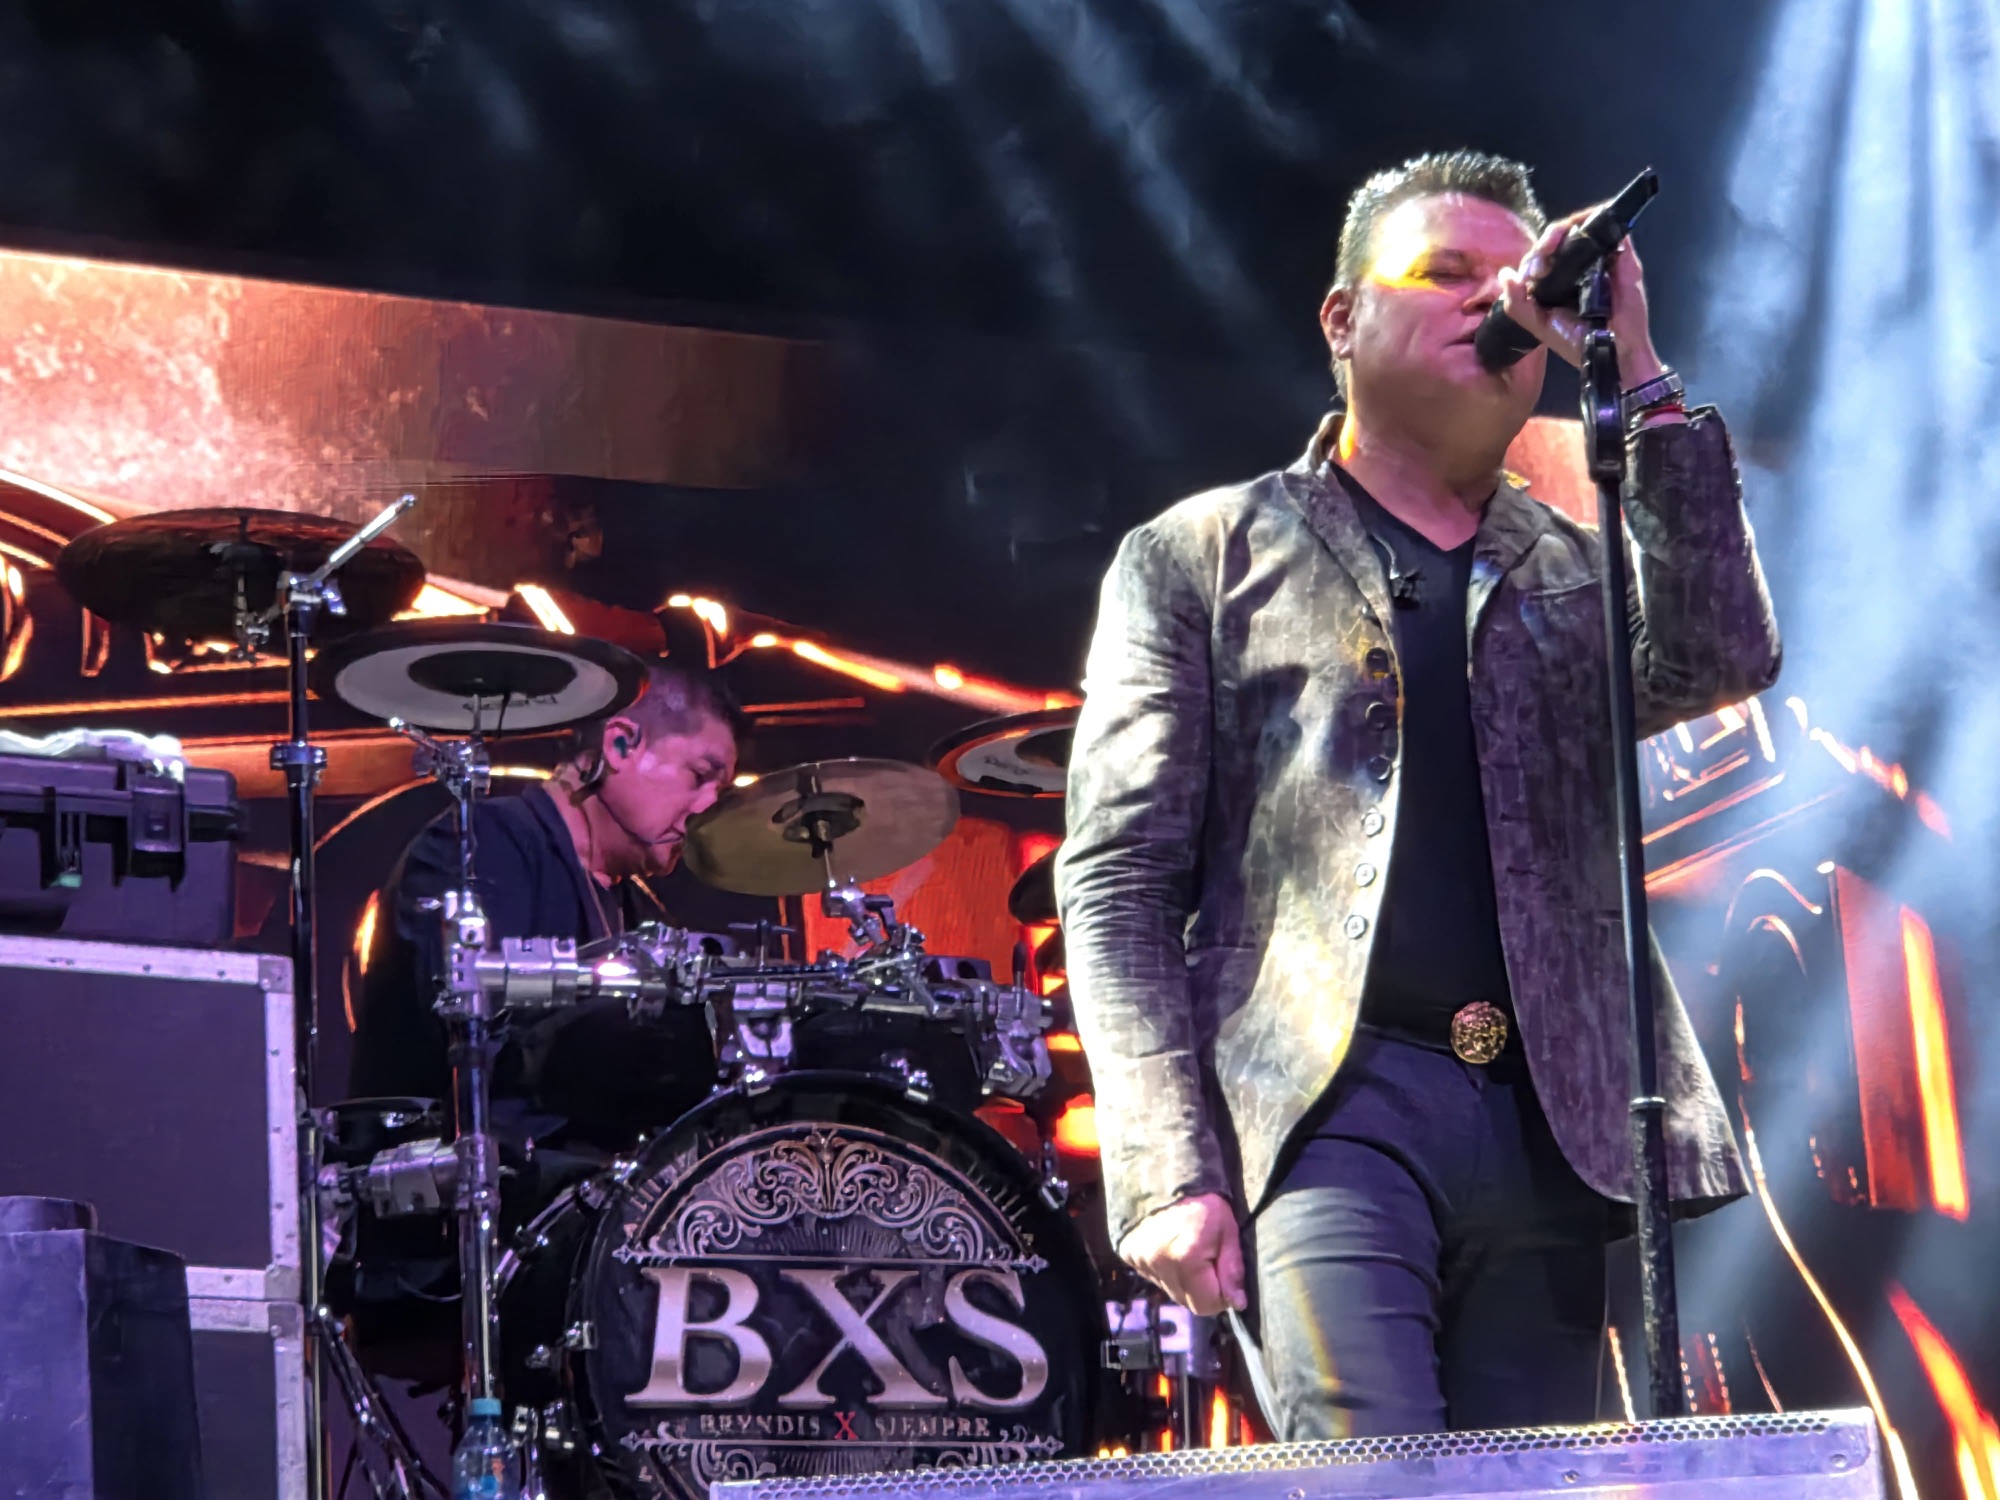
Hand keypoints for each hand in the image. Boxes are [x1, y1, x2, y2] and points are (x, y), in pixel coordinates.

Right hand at [1117, 1192, 1246, 1315]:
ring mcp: (1140, 1261)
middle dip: (1202, 1289)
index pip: (1206, 1305)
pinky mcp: (1129, 1256)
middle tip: (1209, 1261)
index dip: (1221, 1295)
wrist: (1166, 1174)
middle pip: (1186, 1301)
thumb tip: (1237, 1303)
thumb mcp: (1228, 1230)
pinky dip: (1166, 1270)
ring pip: (1170, 1291)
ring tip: (1190, 1252)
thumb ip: (1232, 1269)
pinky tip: (1171, 1248)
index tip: (1224, 1274)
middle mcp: (1159, 1264)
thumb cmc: (1205, 1202)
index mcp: (1186, 1258)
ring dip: (1183, 1280)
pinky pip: (1154, 1277)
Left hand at [1495, 208, 1666, 387]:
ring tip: (1558, 239)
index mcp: (1555, 282)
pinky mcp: (1622, 257)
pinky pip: (1609, 230)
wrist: (1614, 351)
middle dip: (1547, 241)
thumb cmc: (1577, 341)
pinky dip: (1594, 222)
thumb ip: (1518, 304)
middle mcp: (1576, 267)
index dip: (1534, 257)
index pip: (1541, 257)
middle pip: (1560, 240)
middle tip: (1546, 252)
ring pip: (1581, 229)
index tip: (1533, 270)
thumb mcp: (1540, 326)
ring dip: (1567, 229)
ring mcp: (1600, 260)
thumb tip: (1505, 274)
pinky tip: (1582, 230)